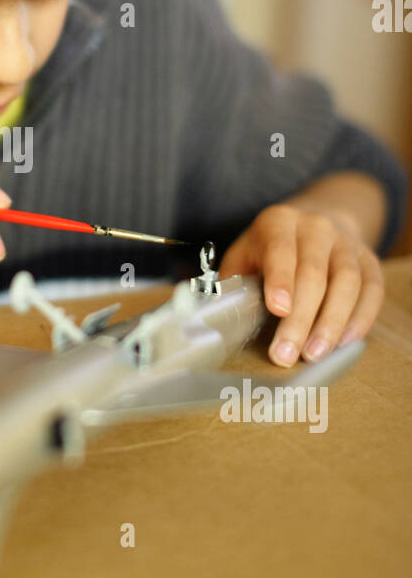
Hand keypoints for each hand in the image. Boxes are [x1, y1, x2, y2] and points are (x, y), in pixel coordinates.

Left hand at [217, 204, 383, 366]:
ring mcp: (346, 242)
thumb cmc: (270, 250)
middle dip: (300, 318)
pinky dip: (361, 318)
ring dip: (332, 323)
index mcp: (278, 222)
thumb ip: (230, 283)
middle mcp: (316, 227)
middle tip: (287, 354)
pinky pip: (372, 290)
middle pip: (313, 274)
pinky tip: (345, 343)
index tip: (278, 309)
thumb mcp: (244, 255)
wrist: (315, 222)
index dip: (281, 280)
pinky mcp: (368, 259)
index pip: (280, 250)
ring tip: (315, 354)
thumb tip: (206, 317)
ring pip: (347, 282)